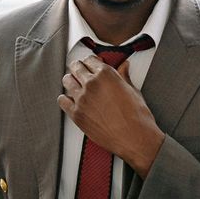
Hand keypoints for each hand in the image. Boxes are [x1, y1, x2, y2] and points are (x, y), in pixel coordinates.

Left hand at [58, 55, 164, 176]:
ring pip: (67, 81)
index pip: (90, 60)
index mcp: (106, 74)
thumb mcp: (133, 91)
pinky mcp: (77, 114)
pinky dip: (65, 99)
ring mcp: (82, 99)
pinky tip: (70, 100)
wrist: (134, 138)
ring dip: (71, 81)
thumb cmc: (137, 116)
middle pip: (76, 67)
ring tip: (74, 84)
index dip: (90, 62)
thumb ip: (124, 76)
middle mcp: (91, 84)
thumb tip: (124, 67)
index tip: (90, 65)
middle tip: (80, 72)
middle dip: (78, 68)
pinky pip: (62, 101)